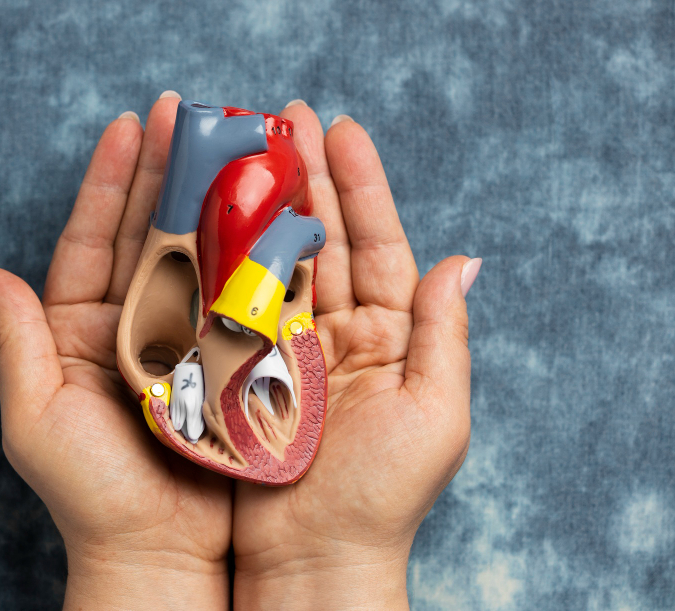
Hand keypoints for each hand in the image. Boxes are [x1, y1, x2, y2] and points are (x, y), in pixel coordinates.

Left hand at [0, 92, 232, 610]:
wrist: (158, 554)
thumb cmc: (88, 494)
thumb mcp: (35, 417)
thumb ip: (15, 341)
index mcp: (80, 329)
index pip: (92, 237)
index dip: (109, 179)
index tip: (129, 123)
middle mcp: (133, 324)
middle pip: (148, 232)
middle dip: (166, 170)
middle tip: (188, 111)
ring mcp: (183, 339)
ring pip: (198, 255)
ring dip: (214, 200)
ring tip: (235, 146)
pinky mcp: (227, 361)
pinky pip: (239, 298)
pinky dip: (254, 255)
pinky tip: (272, 213)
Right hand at [231, 102, 480, 609]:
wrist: (311, 559)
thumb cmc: (381, 499)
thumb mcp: (436, 416)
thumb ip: (446, 334)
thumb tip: (464, 260)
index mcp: (392, 335)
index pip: (379, 242)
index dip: (362, 183)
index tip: (342, 127)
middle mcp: (340, 331)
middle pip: (323, 237)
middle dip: (305, 175)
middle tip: (282, 115)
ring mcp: (287, 345)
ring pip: (274, 260)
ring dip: (260, 204)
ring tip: (243, 149)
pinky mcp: (241, 367)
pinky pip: (235, 303)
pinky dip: (224, 260)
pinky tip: (210, 216)